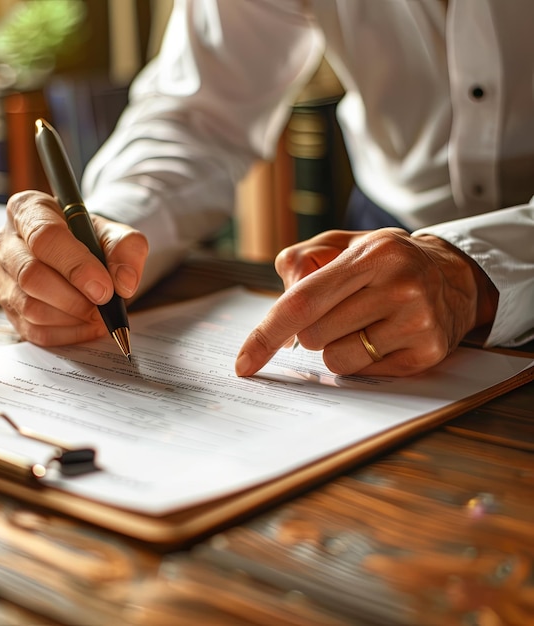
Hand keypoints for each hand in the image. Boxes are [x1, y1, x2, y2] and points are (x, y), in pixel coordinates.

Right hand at [0, 191, 147, 345]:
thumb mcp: (118, 235)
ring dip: (72, 318)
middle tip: (104, 306)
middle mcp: (6, 241)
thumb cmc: (95, 240)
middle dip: (75, 298)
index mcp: (29, 209)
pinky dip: (66, 333)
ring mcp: (2, 276)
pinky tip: (86, 325)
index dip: (77, 267)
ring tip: (98, 314)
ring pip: (30, 307)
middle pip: (31, 276)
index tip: (105, 288)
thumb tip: (123, 283)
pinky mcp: (7, 306)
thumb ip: (127, 251)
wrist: (84, 255)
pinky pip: (32, 330)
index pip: (45, 237)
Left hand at [235, 228, 497, 376]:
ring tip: (365, 323)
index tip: (243, 363)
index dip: (266, 334)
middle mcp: (399, 286)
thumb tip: (282, 298)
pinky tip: (384, 336)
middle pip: (315, 336)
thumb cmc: (384, 261)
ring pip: (337, 360)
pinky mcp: (426, 353)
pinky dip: (362, 359)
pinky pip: (364, 373)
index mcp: (371, 255)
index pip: (303, 301)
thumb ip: (301, 260)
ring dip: (338, 347)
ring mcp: (417, 322)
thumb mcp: (343, 244)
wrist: (452, 276)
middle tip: (341, 310)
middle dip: (314, 330)